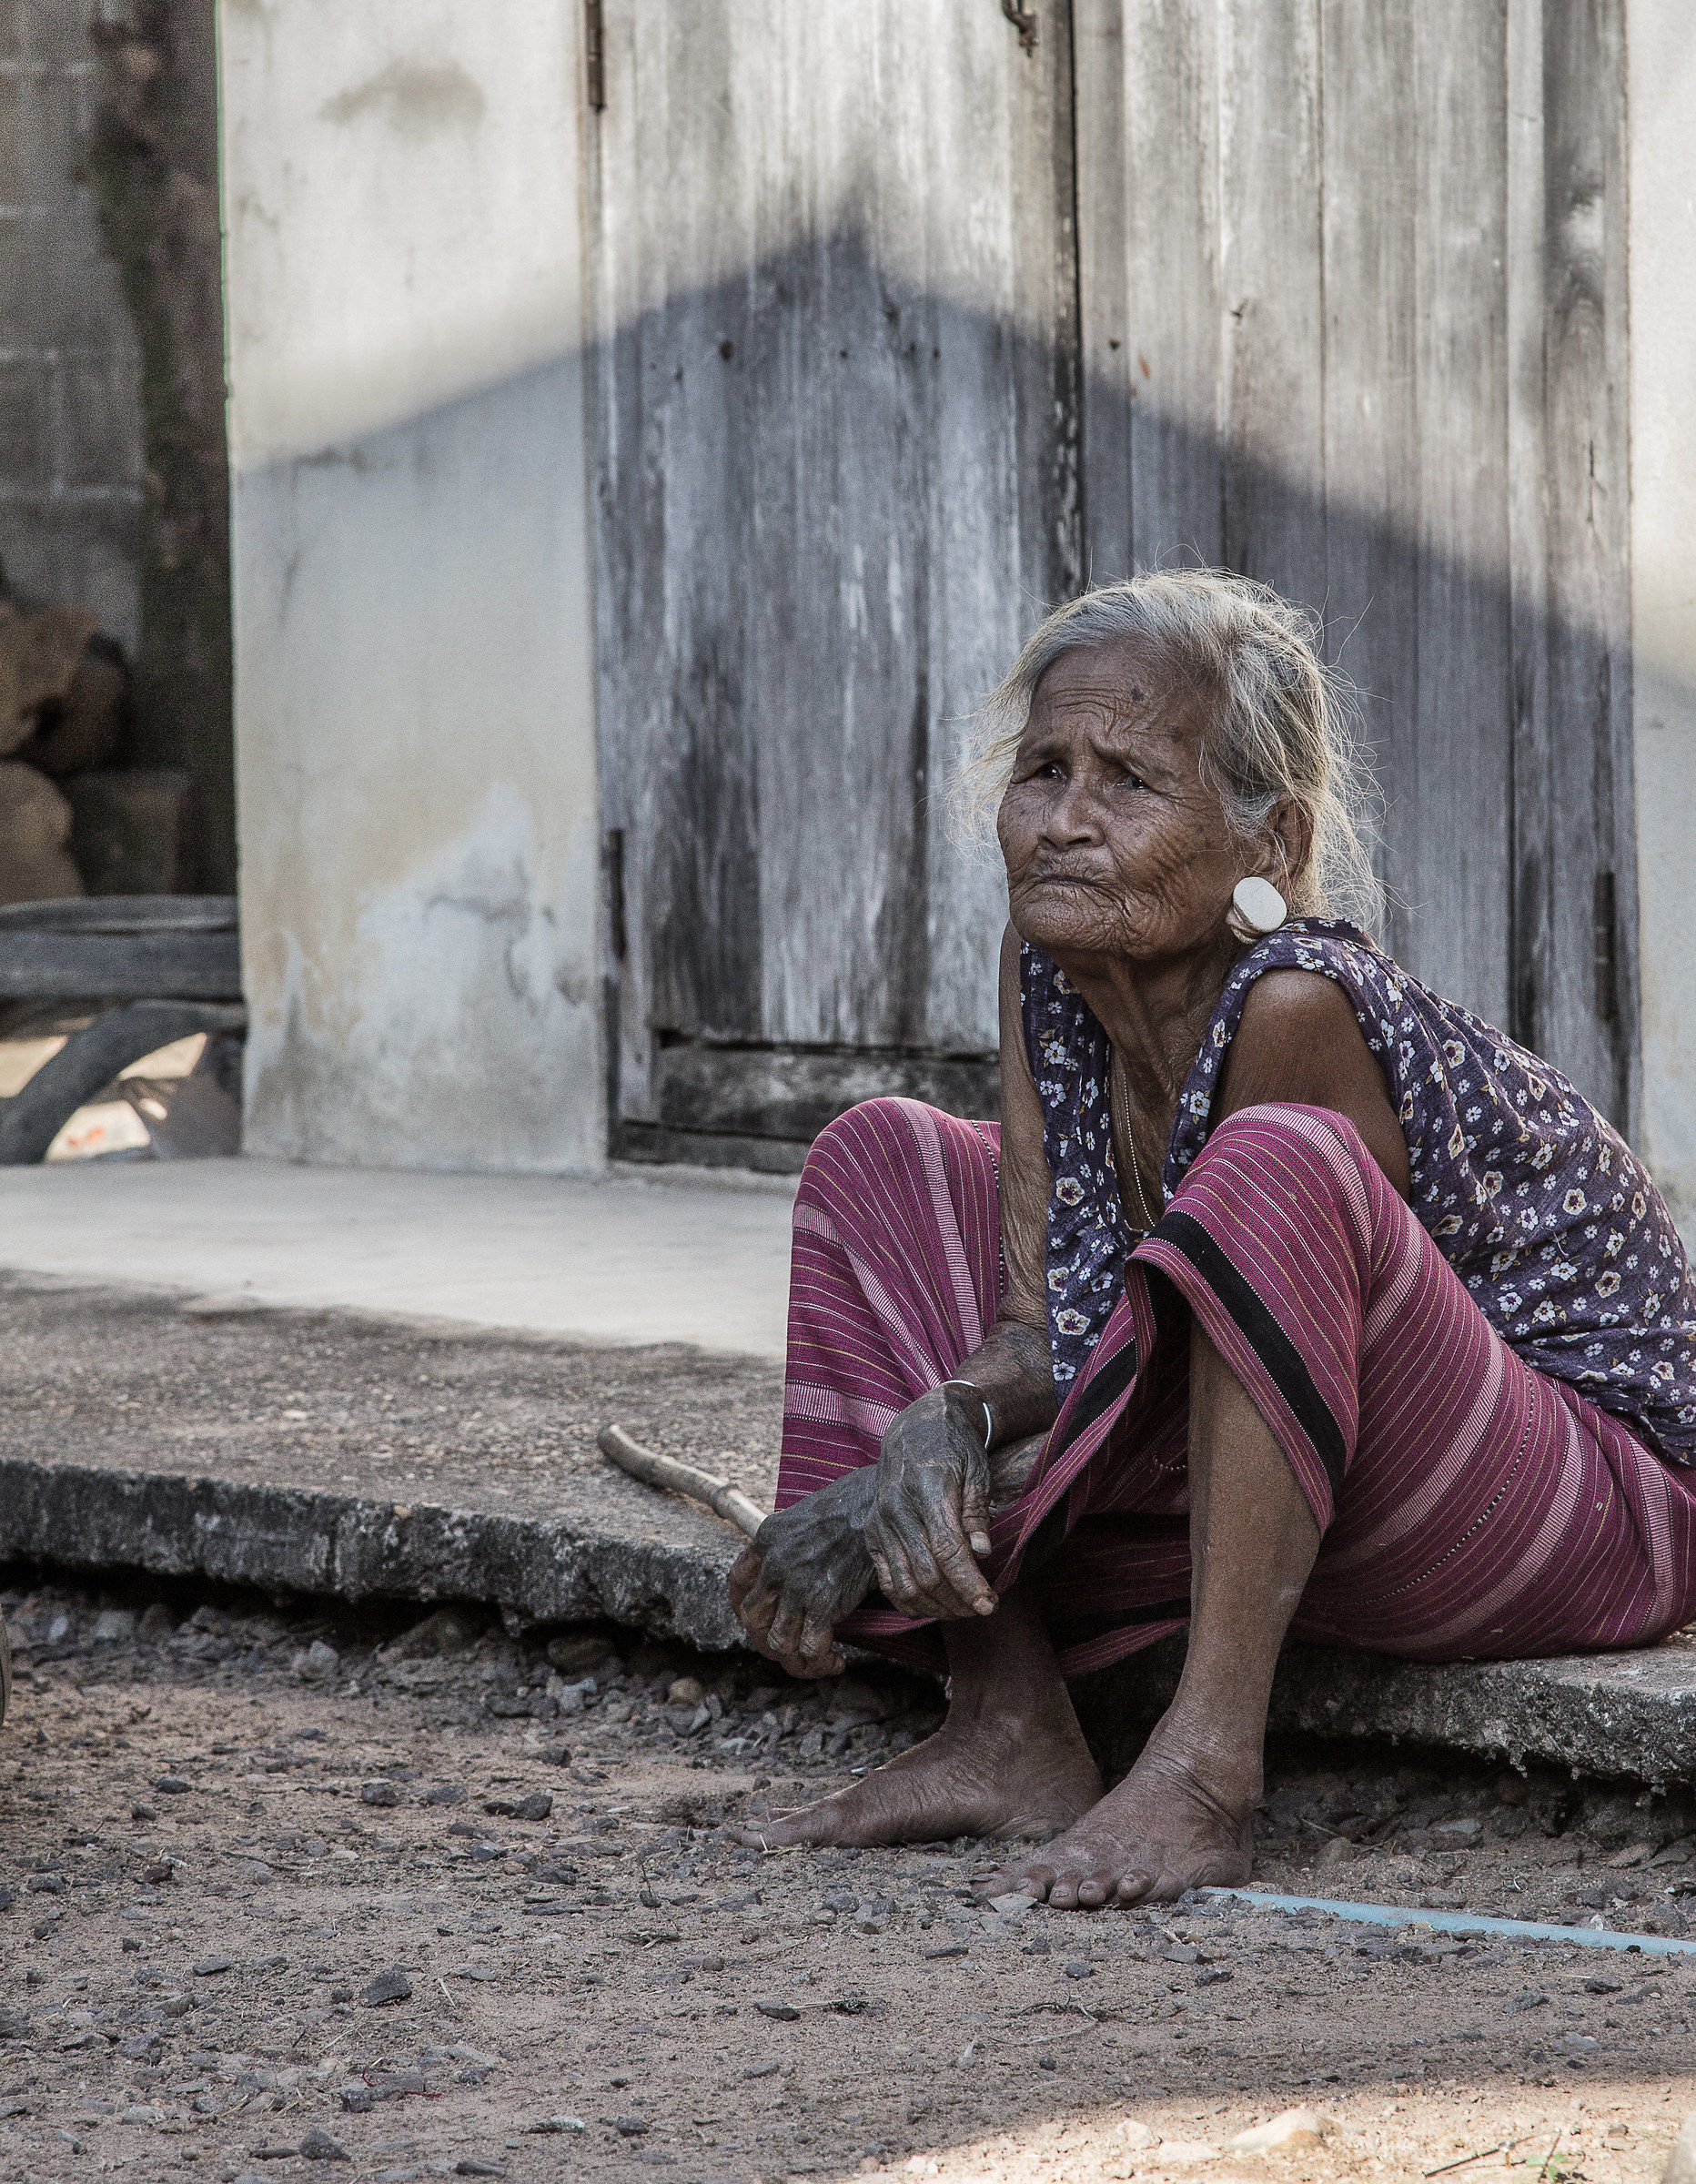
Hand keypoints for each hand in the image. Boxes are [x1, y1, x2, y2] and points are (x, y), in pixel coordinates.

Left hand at [729, 1466, 878, 1677]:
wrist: (878, 1504)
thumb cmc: (850, 1505)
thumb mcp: (802, 1515)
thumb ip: (786, 1543)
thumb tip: (785, 1573)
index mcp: (766, 1538)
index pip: (737, 1583)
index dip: (743, 1606)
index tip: (762, 1618)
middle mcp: (774, 1564)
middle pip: (753, 1620)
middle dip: (768, 1639)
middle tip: (792, 1644)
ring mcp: (797, 1585)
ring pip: (778, 1643)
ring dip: (794, 1659)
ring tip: (814, 1660)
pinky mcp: (824, 1603)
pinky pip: (810, 1649)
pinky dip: (821, 1663)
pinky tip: (836, 1662)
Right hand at [863, 1386, 997, 1622]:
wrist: (917, 1429)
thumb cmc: (955, 1449)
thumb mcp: (976, 1472)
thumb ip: (977, 1513)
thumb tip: (982, 1554)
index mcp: (927, 1489)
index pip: (948, 1550)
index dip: (969, 1583)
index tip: (990, 1604)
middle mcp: (897, 1508)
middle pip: (927, 1573)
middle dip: (958, 1600)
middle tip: (985, 1608)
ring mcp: (880, 1522)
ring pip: (905, 1583)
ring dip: (936, 1606)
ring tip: (963, 1610)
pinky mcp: (872, 1533)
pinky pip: (887, 1579)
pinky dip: (909, 1601)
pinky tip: (933, 1606)